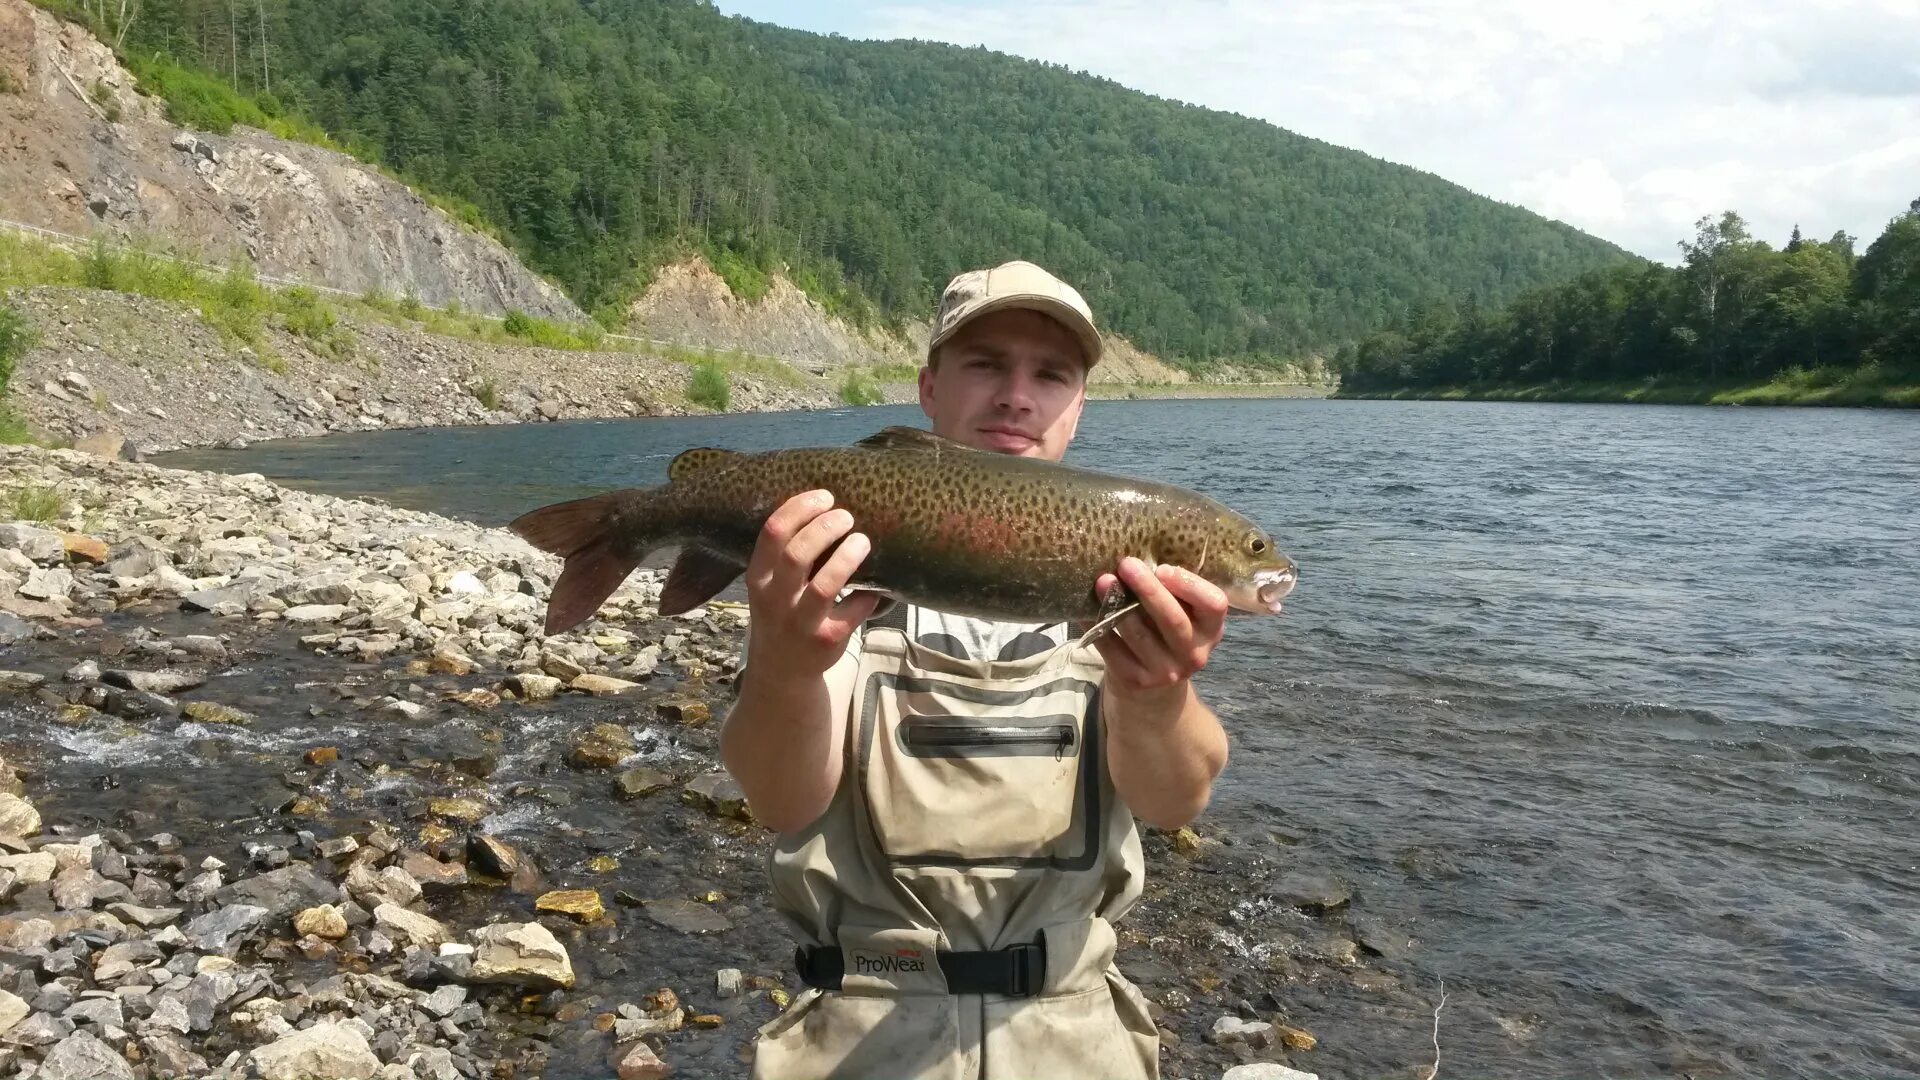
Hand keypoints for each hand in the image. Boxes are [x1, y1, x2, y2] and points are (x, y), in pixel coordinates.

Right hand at [743, 490, 879, 682]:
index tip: (825, 496)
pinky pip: (853, 610)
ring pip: (826, 585)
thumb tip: (827, 506)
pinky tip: (875, 587)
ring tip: (863, 541)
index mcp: (758, 578)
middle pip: (798, 554)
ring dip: (848, 557)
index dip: (800, 508)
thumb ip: (787, 553)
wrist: (783, 669)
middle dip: (826, 528)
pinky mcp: (826, 641)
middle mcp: (775, 600)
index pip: (773, 533)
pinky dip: (868, 594)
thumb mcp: (770, 584)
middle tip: (847, 517)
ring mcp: (800, 623)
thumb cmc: (783, 611)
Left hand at [1093, 557, 1227, 700]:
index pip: (1214, 604)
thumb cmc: (1167, 632)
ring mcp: (1165, 671)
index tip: (1162, 567)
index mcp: (1211, 628)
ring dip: (1118, 606)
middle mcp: (1194, 653)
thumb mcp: (1184, 613)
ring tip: (1103, 582)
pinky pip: (1113, 649)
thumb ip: (1174, 591)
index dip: (1189, 585)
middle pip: (1173, 619)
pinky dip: (1098, 626)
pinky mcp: (1135, 679)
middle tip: (1126, 564)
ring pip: (1139, 635)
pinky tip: (1087, 608)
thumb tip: (1141, 557)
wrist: (1155, 688)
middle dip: (1149, 590)